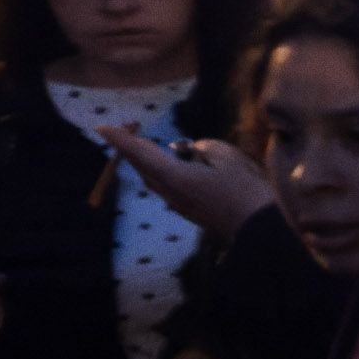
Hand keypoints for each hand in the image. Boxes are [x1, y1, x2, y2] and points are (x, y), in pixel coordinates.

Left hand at [99, 128, 275, 242]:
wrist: (257, 231)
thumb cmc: (244, 191)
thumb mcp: (229, 159)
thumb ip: (207, 147)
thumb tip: (196, 149)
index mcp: (174, 176)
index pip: (140, 153)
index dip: (121, 139)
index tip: (101, 128)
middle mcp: (168, 192)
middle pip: (143, 167)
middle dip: (134, 149)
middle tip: (128, 132)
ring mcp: (178, 204)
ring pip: (154, 178)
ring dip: (149, 161)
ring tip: (152, 147)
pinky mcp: (188, 210)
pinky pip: (167, 186)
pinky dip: (164, 171)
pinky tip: (180, 166)